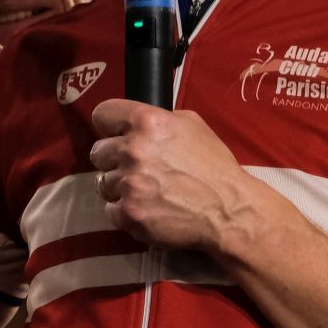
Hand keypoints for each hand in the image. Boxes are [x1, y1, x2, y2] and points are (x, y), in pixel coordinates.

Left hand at [89, 97, 279, 254]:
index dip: (109, 126)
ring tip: (146, 192)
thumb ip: (157, 117)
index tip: (116, 135)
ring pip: (103, 182)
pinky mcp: (130, 213)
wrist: (230, 212)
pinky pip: (110, 209)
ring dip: (120, 187)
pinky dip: (125, 211)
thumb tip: (133, 120)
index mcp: (146, 121)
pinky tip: (146, 209)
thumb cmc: (214, 166)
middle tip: (137, 169)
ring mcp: (130, 183)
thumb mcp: (191, 124)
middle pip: (98, 152)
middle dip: (114, 160)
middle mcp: (133, 149)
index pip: (102, 114)